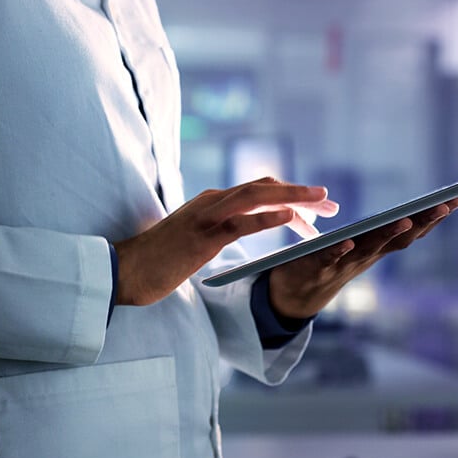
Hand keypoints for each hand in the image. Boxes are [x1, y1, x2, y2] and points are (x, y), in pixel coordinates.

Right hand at [113, 177, 338, 305]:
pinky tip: (290, 219)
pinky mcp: (203, 237)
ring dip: (294, 199)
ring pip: (258, 197)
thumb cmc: (156, 260)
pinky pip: (242, 223)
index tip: (316, 207)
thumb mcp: (191, 239)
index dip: (290, 195)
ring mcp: (207, 216)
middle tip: (331, 205)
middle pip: (265, 187)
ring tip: (322, 205)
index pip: (258, 190)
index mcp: (211, 202)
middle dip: (302, 194)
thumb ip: (213, 230)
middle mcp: (212, 201)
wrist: (125, 270)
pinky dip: (268, 218)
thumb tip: (233, 232)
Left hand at [267, 198, 457, 318]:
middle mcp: (366, 256)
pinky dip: (340, 250)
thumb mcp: (357, 245)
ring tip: (405, 219)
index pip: (409, 231)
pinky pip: (330, 257)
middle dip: (423, 222)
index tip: (456, 199)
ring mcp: (344, 263)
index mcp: (375, 247)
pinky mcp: (318, 267)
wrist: (295, 295)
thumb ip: (376, 232)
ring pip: (370, 248)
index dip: (432, 217)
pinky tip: (348, 240)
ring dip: (387, 234)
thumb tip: (405, 215)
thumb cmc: (327, 263)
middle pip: (398, 238)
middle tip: (445, 205)